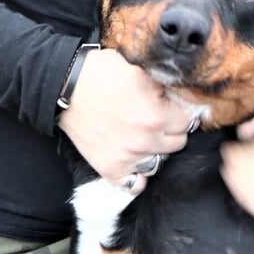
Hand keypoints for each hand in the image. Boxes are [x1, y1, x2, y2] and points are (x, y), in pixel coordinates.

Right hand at [57, 48, 192, 194]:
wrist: (65, 87)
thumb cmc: (101, 73)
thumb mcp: (140, 68)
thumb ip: (165, 83)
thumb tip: (184, 92)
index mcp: (157, 115)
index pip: (188, 121)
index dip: (179, 111)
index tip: (171, 107)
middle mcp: (146, 141)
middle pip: (178, 143)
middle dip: (170, 130)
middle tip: (158, 119)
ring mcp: (128, 158)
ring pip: (160, 163)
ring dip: (156, 151)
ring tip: (145, 138)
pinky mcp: (110, 168)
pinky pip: (134, 185)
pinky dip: (137, 176)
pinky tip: (135, 161)